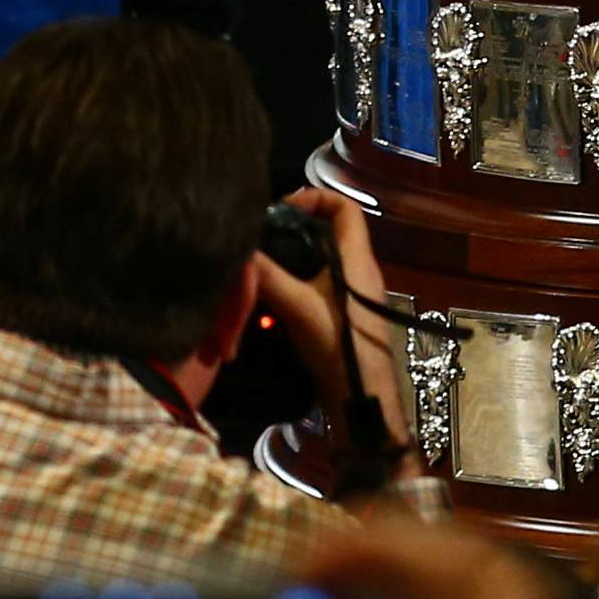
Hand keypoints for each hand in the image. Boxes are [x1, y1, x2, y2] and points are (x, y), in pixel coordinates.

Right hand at [255, 189, 410, 457]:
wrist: (360, 400)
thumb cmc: (339, 346)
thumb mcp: (300, 307)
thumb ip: (269, 276)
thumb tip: (238, 249)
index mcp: (358, 259)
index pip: (345, 208)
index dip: (317, 198)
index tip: (283, 208)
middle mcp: (358, 271)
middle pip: (326, 234)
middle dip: (292, 233)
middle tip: (259, 240)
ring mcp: (350, 295)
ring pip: (316, 263)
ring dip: (287, 264)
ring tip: (256, 270)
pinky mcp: (338, 317)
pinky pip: (313, 289)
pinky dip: (290, 289)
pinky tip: (264, 303)